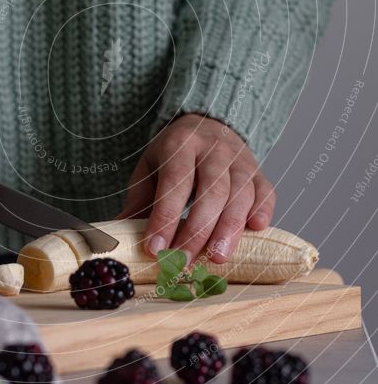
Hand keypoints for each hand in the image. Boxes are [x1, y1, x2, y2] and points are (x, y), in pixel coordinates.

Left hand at [117, 114, 274, 264]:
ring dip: (230, 228)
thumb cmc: (174, 154)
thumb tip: (117, 239)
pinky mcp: (258, 171)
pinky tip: (256, 229)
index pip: (174, 182)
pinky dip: (263, 210)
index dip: (166, 217)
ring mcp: (240, 159)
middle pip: (211, 190)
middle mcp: (214, 149)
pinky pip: (265, 191)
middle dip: (198, 230)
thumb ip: (139, 202)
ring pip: (240, 193)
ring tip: (218, 258)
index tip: (155, 249)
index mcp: (180, 144)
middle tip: (184, 262)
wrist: (207, 122)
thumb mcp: (150, 168)